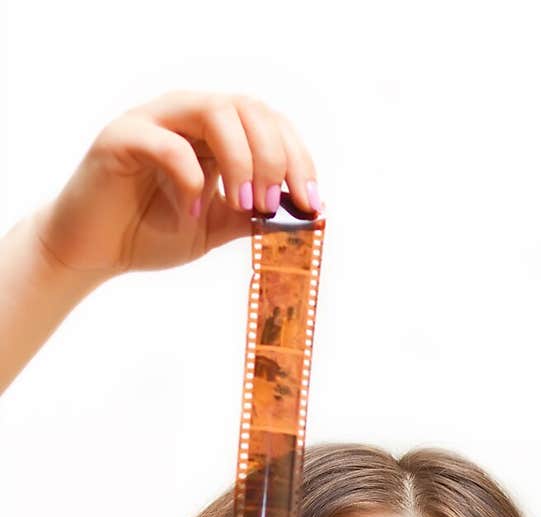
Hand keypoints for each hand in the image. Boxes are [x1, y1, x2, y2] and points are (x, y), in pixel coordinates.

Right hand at [30, 90, 320, 280]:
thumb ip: (253, 218)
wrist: (95, 251)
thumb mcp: (217, 229)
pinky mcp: (122, 137)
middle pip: (248, 108)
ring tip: (243, 204)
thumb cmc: (153, 232)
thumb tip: (302, 218)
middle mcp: (187, 116)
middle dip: (273, 158)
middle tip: (273, 205)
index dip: (298, 159)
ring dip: (240, 159)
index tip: (311, 203)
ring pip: (214, 111)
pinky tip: (189, 212)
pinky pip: (168, 143)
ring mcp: (155, 121)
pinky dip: (189, 178)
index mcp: (215, 132)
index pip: (270, 124)